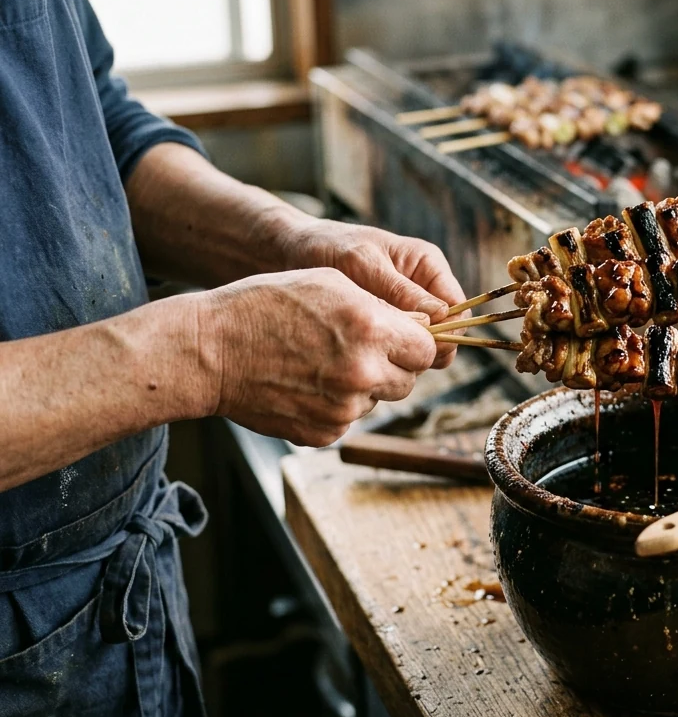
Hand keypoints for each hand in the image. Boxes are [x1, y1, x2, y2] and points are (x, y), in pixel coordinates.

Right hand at [199, 268, 437, 446]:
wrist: (211, 351)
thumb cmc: (267, 305)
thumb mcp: (331, 283)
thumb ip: (382, 306)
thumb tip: (419, 326)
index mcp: (371, 330)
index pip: (427, 348)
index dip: (415, 342)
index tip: (401, 337)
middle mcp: (364, 373)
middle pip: (408, 379)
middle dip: (393, 364)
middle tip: (359, 349)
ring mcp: (344, 409)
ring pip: (377, 400)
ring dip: (364, 385)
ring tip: (323, 362)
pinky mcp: (324, 433)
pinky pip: (349, 420)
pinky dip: (336, 406)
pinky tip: (306, 383)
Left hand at [283, 221, 465, 367]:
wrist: (291, 253)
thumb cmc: (328, 248)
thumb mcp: (363, 265)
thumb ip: (400, 291)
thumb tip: (440, 317)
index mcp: (428, 266)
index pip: (457, 308)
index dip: (448, 332)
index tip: (418, 347)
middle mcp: (424, 289)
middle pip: (446, 332)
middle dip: (425, 347)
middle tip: (390, 354)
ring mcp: (406, 310)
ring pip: (423, 345)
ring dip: (404, 354)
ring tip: (373, 354)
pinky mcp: (387, 326)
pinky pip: (400, 348)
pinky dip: (388, 356)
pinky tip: (365, 355)